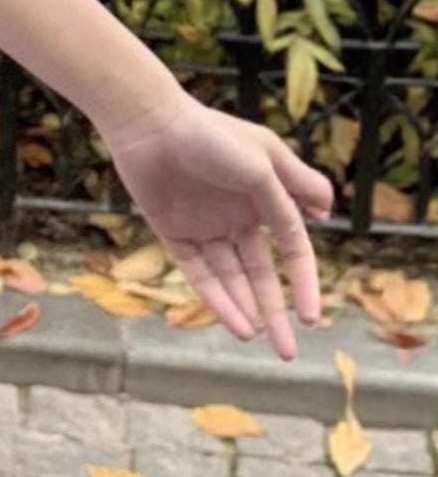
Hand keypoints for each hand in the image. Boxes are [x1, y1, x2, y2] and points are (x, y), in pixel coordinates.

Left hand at [99, 91, 336, 359]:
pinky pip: (197, 271)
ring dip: (244, 308)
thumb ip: (297, 187)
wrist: (150, 124)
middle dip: (275, 312)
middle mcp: (236, 217)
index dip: (305, 284)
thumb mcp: (266, 157)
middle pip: (261, 274)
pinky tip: (232, 319)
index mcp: (264, 199)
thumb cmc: (211, 134)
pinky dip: (214, 296)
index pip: (293, 250)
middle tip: (286, 352)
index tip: (313, 319)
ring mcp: (204, 227)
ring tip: (256, 337)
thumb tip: (327, 213)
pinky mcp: (172, 231)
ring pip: (230, 278)